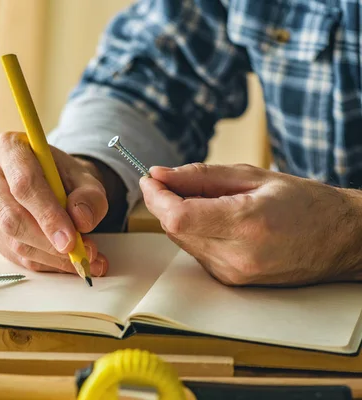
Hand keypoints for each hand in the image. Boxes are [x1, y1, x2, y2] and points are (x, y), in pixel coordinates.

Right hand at [0, 132, 108, 275]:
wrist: (49, 178)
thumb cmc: (63, 175)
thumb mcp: (85, 177)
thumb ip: (90, 196)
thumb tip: (81, 220)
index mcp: (10, 148)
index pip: (24, 185)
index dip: (48, 215)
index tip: (70, 240)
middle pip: (11, 217)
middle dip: (47, 242)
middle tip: (79, 254)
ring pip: (12, 240)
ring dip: (49, 257)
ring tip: (83, 260)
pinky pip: (12, 253)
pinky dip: (42, 262)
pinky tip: (66, 262)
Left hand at [139, 163, 361, 285]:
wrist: (339, 240)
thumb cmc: (303, 202)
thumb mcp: (253, 176)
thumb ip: (200, 175)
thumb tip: (158, 174)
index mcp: (246, 224)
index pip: (178, 216)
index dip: (156, 196)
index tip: (150, 178)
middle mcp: (236, 256)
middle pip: (174, 229)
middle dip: (165, 203)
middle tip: (174, 181)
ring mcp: (232, 274)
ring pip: (182, 240)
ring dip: (180, 217)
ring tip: (208, 200)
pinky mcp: (230, 281)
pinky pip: (196, 252)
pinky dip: (195, 232)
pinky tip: (217, 221)